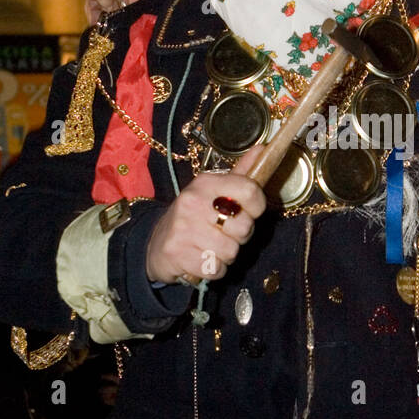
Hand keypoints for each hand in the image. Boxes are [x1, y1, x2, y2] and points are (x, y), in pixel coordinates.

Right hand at [145, 147, 266, 284]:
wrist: (156, 243)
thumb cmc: (194, 217)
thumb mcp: (214, 192)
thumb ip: (241, 175)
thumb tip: (263, 149)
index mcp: (206, 183)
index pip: (250, 191)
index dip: (257, 207)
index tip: (248, 212)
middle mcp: (193, 201)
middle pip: (244, 227)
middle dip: (240, 237)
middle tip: (224, 233)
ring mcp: (183, 227)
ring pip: (230, 252)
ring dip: (225, 256)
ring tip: (210, 247)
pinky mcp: (176, 253)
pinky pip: (214, 269)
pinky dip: (213, 270)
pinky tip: (201, 259)